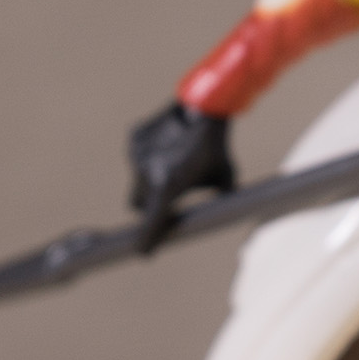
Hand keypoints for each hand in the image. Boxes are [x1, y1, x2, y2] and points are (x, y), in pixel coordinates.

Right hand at [126, 102, 236, 252]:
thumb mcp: (225, 178)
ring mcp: (136, 154)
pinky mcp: (133, 138)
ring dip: (151, 181)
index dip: (146, 240)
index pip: (151, 222)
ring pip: (137, 181)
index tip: (143, 252)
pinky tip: (168, 147)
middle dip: (150, 207)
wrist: (204, 106)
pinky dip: (148, 159)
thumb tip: (218, 221)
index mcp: (167, 185)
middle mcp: (147, 171)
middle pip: (139, 205)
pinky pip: (136, 159)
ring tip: (175, 163)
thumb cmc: (217, 147)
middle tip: (168, 201)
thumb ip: (219, 202)